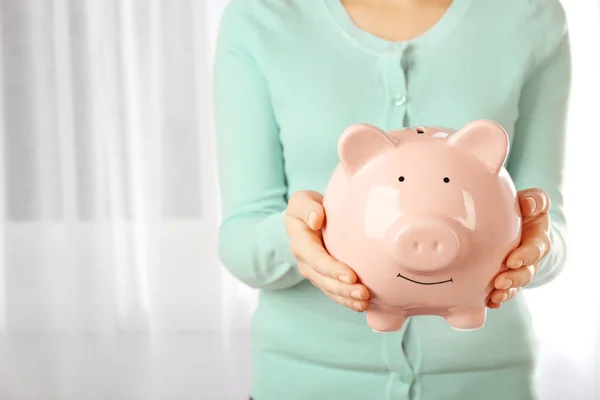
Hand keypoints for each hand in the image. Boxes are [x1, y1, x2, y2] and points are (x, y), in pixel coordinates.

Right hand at [284, 190, 369, 311]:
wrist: (308, 218)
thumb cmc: (308, 208)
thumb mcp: (302, 201)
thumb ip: (307, 207)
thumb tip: (316, 219)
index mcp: (300, 242)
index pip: (315, 258)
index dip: (332, 269)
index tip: (351, 276)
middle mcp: (305, 261)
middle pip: (323, 279)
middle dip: (343, 289)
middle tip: (364, 294)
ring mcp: (314, 272)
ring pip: (329, 289)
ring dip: (346, 298)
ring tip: (365, 302)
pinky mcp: (324, 278)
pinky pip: (334, 293)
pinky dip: (347, 301)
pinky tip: (362, 306)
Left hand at [488, 188, 551, 308]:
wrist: (517, 223)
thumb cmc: (524, 210)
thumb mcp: (533, 201)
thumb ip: (534, 200)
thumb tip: (528, 204)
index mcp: (536, 239)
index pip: (535, 249)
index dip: (525, 256)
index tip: (512, 261)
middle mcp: (529, 258)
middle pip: (525, 272)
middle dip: (514, 279)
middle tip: (500, 282)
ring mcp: (518, 270)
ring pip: (515, 285)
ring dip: (506, 291)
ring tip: (495, 296)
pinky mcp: (505, 276)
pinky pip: (503, 291)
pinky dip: (497, 298)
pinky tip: (490, 303)